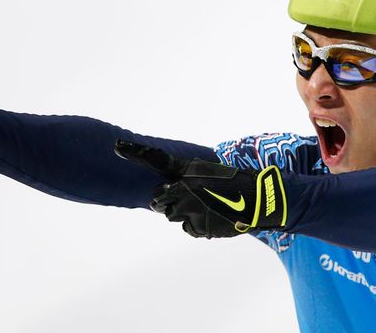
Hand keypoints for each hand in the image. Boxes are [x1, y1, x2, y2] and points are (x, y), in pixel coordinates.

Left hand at [114, 140, 287, 237]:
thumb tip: (162, 193)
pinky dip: (197, 225)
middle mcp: (185, 190)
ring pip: (173, 216)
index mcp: (187, 171)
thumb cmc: (233, 182)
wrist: (259, 199)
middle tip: (193, 199)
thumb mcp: (208, 172)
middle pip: (160, 200)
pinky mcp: (200, 227)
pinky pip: (188, 228)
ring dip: (184, 214)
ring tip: (206, 207)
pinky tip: (212, 217)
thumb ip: (183, 179)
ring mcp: (191, 210)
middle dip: (169, 201)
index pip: (155, 160)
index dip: (133, 152)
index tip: (116, 146)